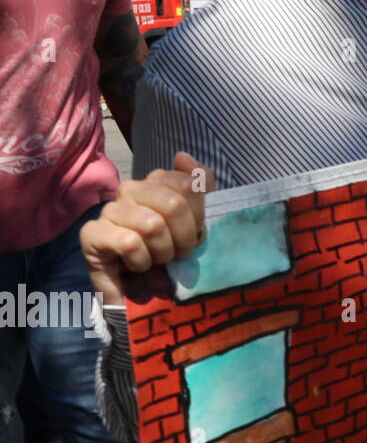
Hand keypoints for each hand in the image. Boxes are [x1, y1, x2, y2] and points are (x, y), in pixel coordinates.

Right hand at [81, 152, 211, 305]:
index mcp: (155, 181)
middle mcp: (130, 189)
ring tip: (156, 259)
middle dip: (184, 237)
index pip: (189, 184)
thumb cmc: (168, 246)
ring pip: (152, 225)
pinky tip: (137, 265)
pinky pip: (129, 243)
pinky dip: (141, 261)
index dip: (198, 215)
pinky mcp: (91, 234)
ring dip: (162, 252)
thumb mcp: (195, 217)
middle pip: (173, 204)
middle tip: (178, 252)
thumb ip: (199, 183)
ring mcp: (109, 210)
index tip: (195, 232)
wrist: (138, 286)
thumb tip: (181, 156)